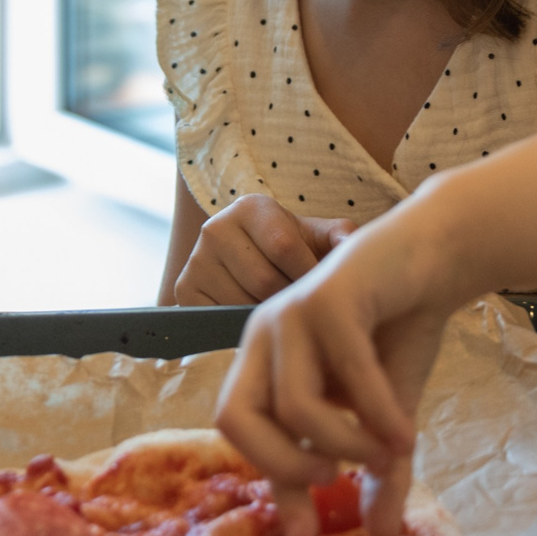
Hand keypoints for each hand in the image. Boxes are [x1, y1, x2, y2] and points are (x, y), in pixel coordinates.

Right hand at [171, 193, 354, 305]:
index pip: (283, 247)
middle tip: (306, 313)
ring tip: (284, 318)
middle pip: (263, 281)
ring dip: (267, 317)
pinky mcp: (183, 288)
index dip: (308, 275)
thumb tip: (353, 247)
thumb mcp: (318, 236)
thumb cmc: (293, 249)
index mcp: (251, 208)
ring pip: (240, 304)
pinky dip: (240, 327)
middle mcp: (216, 228)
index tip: (322, 292)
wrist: (247, 256)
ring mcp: (195, 259)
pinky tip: (257, 323)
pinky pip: (218, 319)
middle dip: (289, 301)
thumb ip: (341, 237)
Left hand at [211, 197, 468, 535]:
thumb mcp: (384, 413)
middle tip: (333, 481)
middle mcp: (264, 338)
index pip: (238, 430)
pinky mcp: (329, 294)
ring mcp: (291, 313)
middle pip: (235, 417)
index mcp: (263, 364)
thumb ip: (375, 469)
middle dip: (282, 466)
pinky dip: (377, 411)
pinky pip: (346, 369)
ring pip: (293, 404)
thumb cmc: (398, 332)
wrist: (434, 261)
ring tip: (389, 454)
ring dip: (345, 442)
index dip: (271, 481)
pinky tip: (406, 433)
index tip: (306, 533)